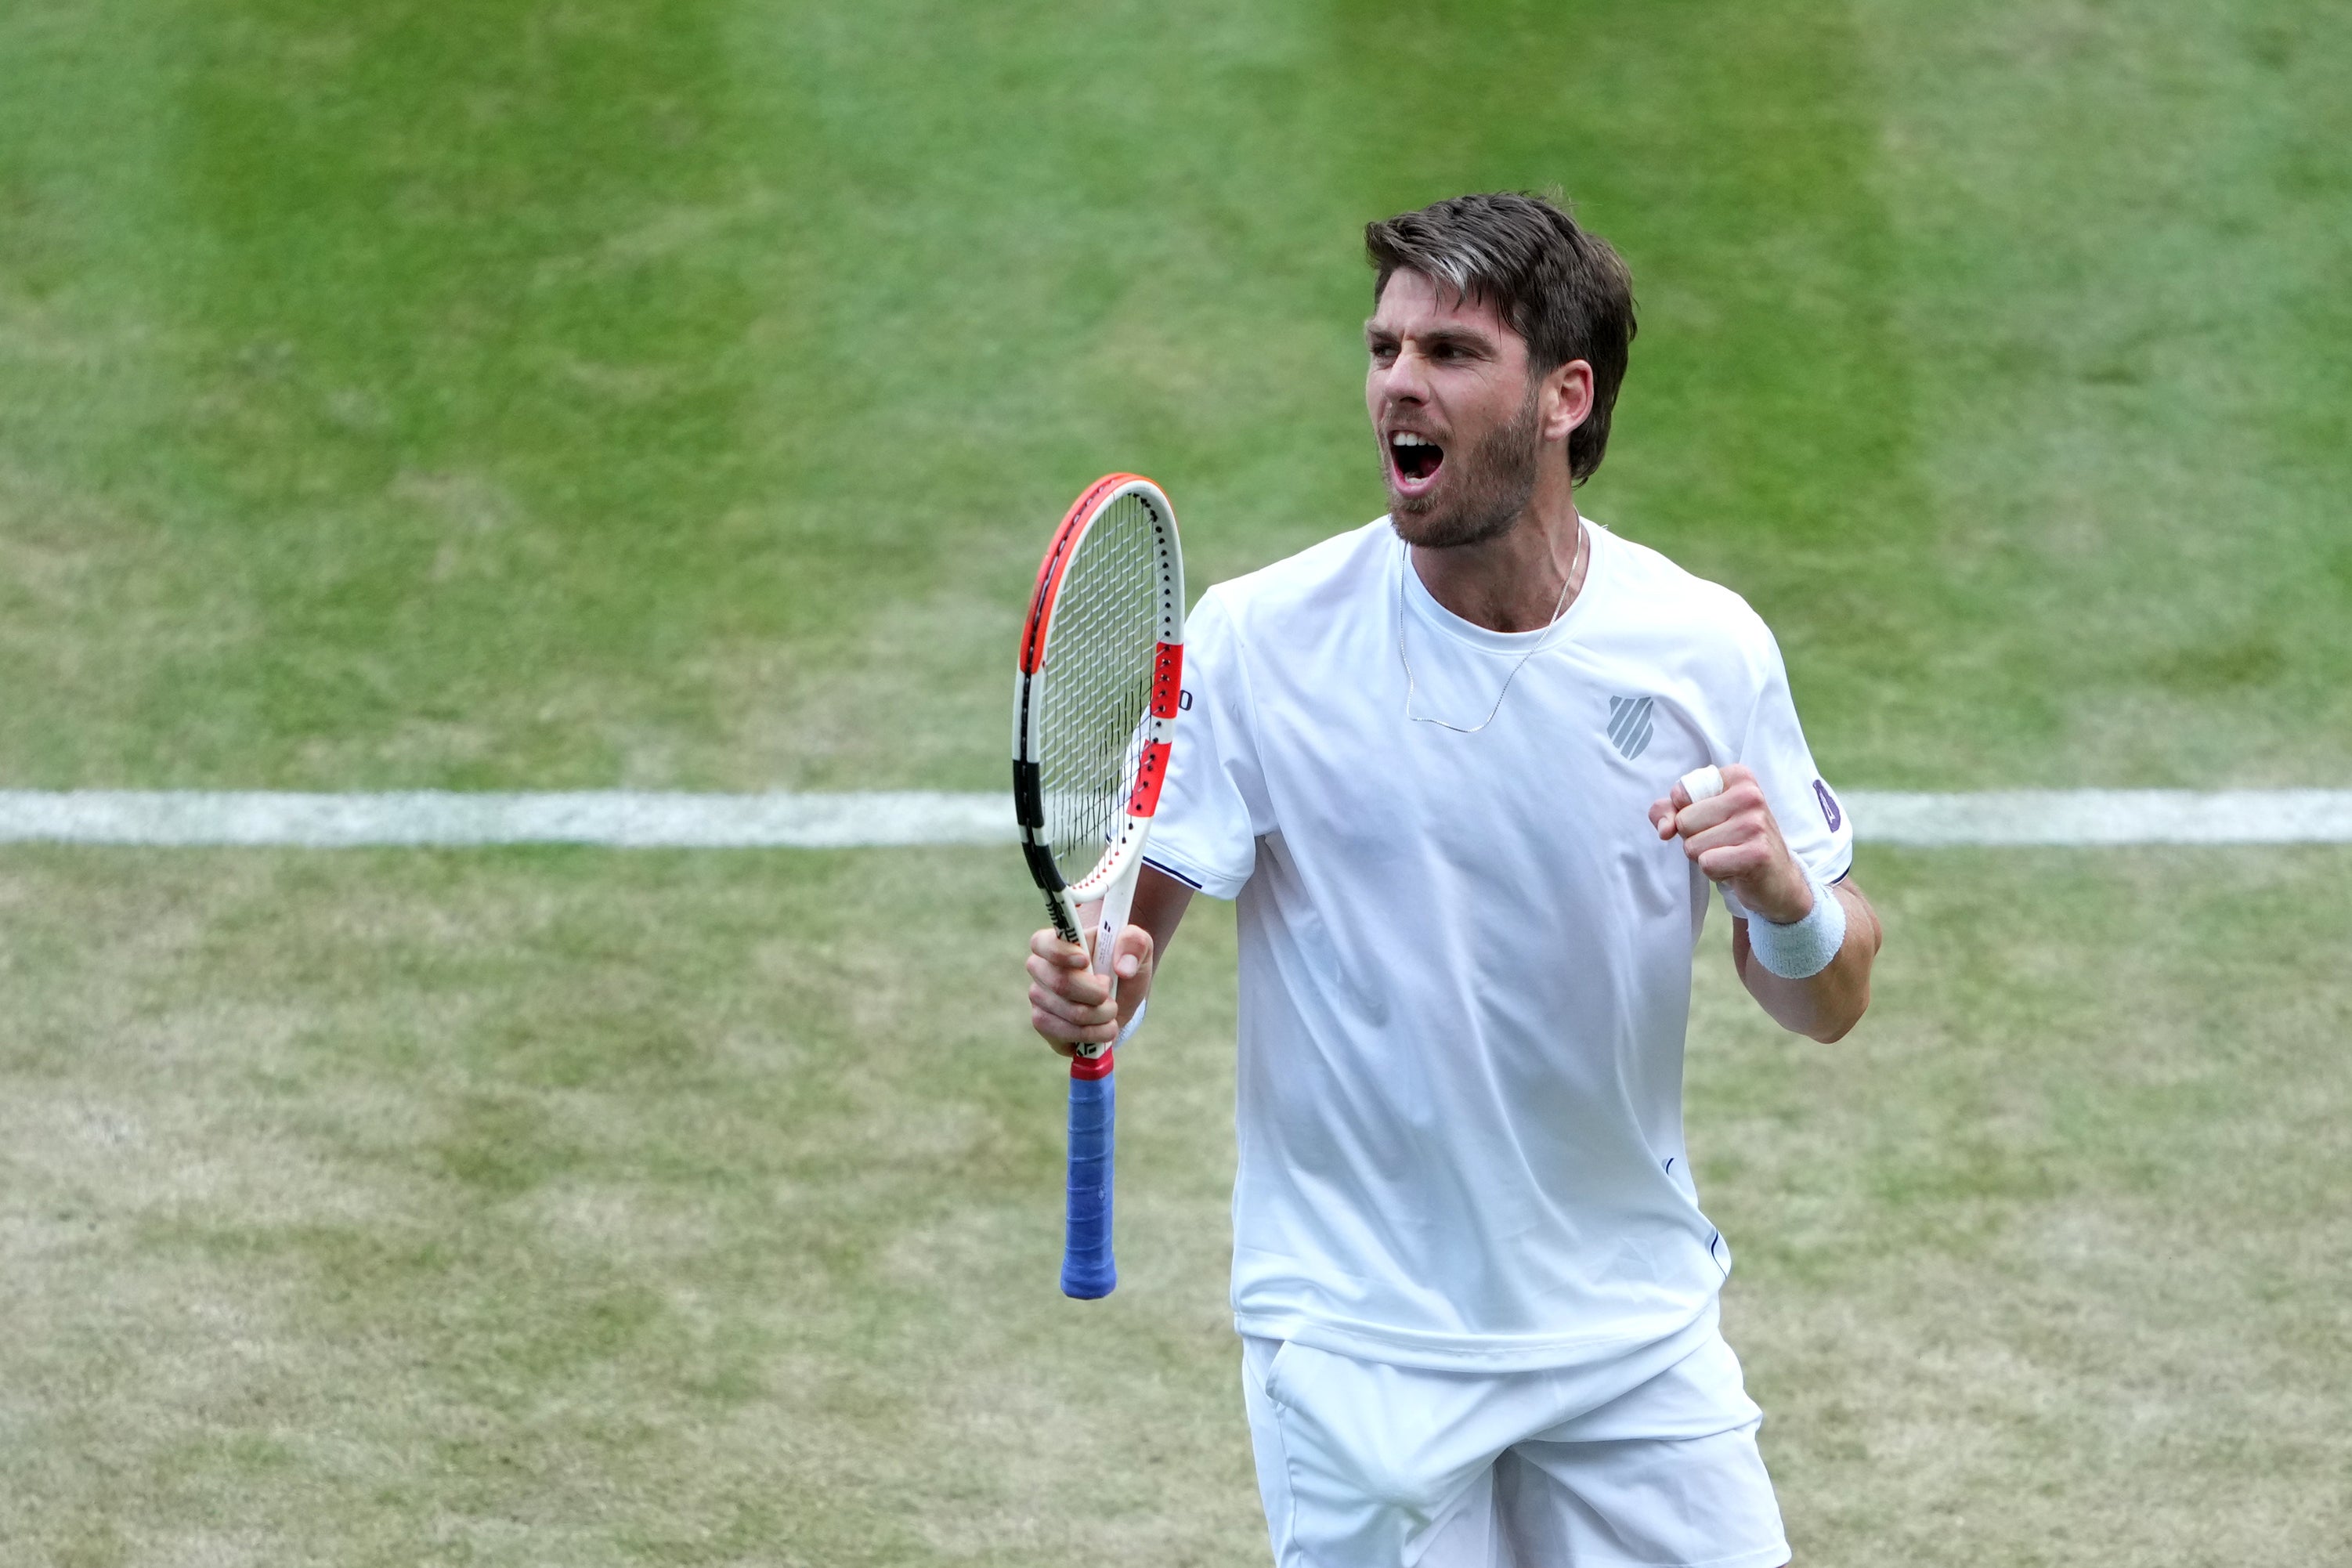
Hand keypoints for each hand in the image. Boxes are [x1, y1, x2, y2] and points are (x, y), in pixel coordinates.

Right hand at [1026, 923, 1154, 1058]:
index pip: (1042, 943)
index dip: (1061, 953)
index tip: (1086, 960)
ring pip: (1072, 1013)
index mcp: (1055, 941)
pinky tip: (1103, 1028)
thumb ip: (1134, 943)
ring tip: (1112, 1010)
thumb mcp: (1137, 945)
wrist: (1120, 995)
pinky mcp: (1043, 1024)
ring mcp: (1038, 997)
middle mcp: (1039, 968)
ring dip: (1102, 1016)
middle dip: (1098, 993)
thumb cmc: (1122, 964)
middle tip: (1110, 991)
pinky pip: (1065, 1034)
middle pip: (1061, 984)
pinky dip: (1093, 1034)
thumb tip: (1123, 969)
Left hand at [1646, 764, 1812, 922]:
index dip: (1684, 815)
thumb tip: (1664, 829)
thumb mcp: (1701, 817)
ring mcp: (1755, 824)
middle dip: (1694, 839)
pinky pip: (1707, 864)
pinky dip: (1715, 873)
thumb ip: (1669, 812)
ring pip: (1693, 845)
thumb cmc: (1734, 842)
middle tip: (1723, 842)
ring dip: (1705, 857)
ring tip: (1730, 855)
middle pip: (1684, 821)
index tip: (1711, 822)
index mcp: (1737, 776)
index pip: (1680, 793)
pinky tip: (1736, 869)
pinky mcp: (1757, 853)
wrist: (1777, 878)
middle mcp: (1749, 795)